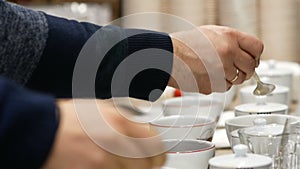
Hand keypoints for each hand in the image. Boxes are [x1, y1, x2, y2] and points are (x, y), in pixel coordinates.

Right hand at [42, 99, 165, 168]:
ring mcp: (104, 164)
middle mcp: (116, 143)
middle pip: (150, 164)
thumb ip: (128, 116)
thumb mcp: (101, 108)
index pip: (156, 143)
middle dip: (147, 164)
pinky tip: (105, 166)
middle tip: (139, 161)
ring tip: (114, 161)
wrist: (39, 133)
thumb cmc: (67, 119)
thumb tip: (147, 124)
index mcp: (120, 122)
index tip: (155, 153)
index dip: (157, 150)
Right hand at [168, 25, 263, 93]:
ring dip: (231, 77)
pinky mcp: (213, 85)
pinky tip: (208, 75)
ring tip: (216, 70)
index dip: (255, 55)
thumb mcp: (212, 33)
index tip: (252, 59)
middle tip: (236, 68)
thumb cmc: (185, 44)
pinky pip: (224, 87)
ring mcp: (221, 71)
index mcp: (229, 37)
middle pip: (251, 67)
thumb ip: (232, 41)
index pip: (257, 47)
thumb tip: (246, 52)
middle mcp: (228, 53)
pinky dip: (219, 84)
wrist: (167, 57)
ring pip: (238, 80)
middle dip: (246, 69)